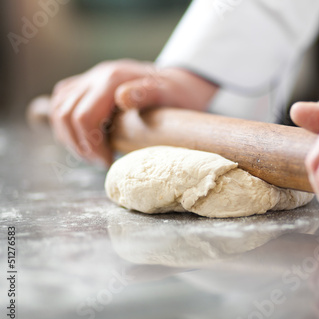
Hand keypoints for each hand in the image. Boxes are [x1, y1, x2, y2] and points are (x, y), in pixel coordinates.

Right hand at [50, 59, 217, 165]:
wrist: (179, 82)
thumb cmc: (177, 94)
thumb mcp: (170, 94)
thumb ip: (148, 93)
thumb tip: (123, 97)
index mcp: (113, 78)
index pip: (84, 117)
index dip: (91, 146)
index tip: (108, 162)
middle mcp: (96, 75)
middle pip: (66, 115)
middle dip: (79, 145)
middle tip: (101, 163)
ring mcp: (90, 79)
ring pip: (59, 109)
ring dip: (70, 137)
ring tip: (93, 155)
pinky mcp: (87, 85)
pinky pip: (62, 103)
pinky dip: (67, 125)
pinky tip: (86, 139)